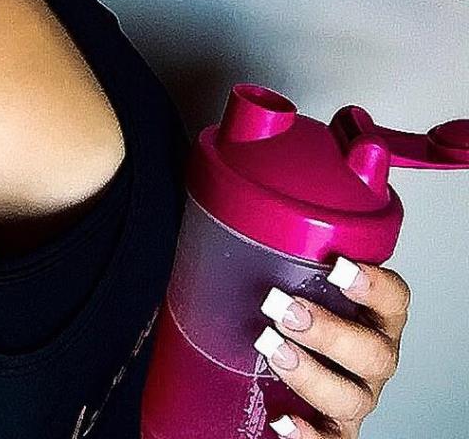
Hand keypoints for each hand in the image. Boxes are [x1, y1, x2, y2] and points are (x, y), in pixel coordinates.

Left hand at [252, 256, 410, 436]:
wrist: (275, 373)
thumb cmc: (284, 314)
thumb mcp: (285, 277)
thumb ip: (272, 248)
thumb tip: (223, 201)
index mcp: (371, 316)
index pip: (393, 299)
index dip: (373, 284)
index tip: (338, 266)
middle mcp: (372, 358)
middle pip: (373, 351)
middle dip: (327, 329)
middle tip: (281, 307)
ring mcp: (356, 397)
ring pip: (350, 395)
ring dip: (309, 373)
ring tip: (270, 350)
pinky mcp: (335, 430)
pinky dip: (308, 434)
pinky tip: (282, 419)